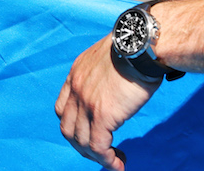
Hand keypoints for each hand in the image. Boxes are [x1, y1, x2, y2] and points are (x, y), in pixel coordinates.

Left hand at [55, 34, 158, 169]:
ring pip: (81, 141)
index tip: (90, 133)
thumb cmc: (134, 48)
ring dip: (96, 157)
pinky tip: (118, 164)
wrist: (140, 44)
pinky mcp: (102, 114)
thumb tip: (115, 89)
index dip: (74, 126)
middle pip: (67, 129)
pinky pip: (98, 147)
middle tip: (102, 152)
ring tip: (114, 160)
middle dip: (82, 146)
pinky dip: (107, 160)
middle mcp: (76, 89)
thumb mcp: (109, 58)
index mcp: (76, 74)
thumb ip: (104, 75)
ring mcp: (86, 102)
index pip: (62, 109)